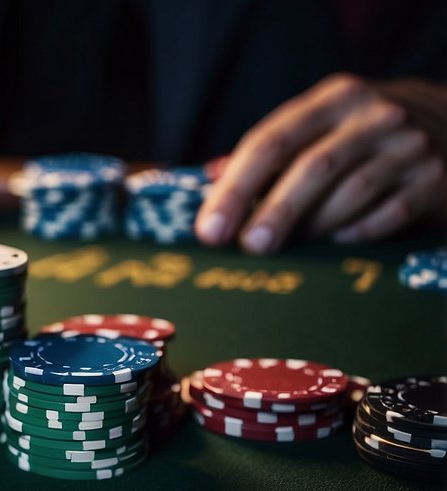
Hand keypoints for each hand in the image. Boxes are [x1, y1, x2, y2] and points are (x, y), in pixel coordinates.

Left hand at [197, 73, 446, 252]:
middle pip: (312, 168)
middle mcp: (373, 117)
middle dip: (274, 212)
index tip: (210, 229)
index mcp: (333, 100)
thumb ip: (268, 152)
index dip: (235, 189)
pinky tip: (338, 241)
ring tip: (291, 245)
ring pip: (351, 194)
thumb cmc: (361, 133)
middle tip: (248, 247)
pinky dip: (356, 232)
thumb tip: (210, 178)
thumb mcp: (319, 125)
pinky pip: (387, 216)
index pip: (271, 142)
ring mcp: (408, 147)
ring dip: (313, 226)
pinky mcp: (433, 180)